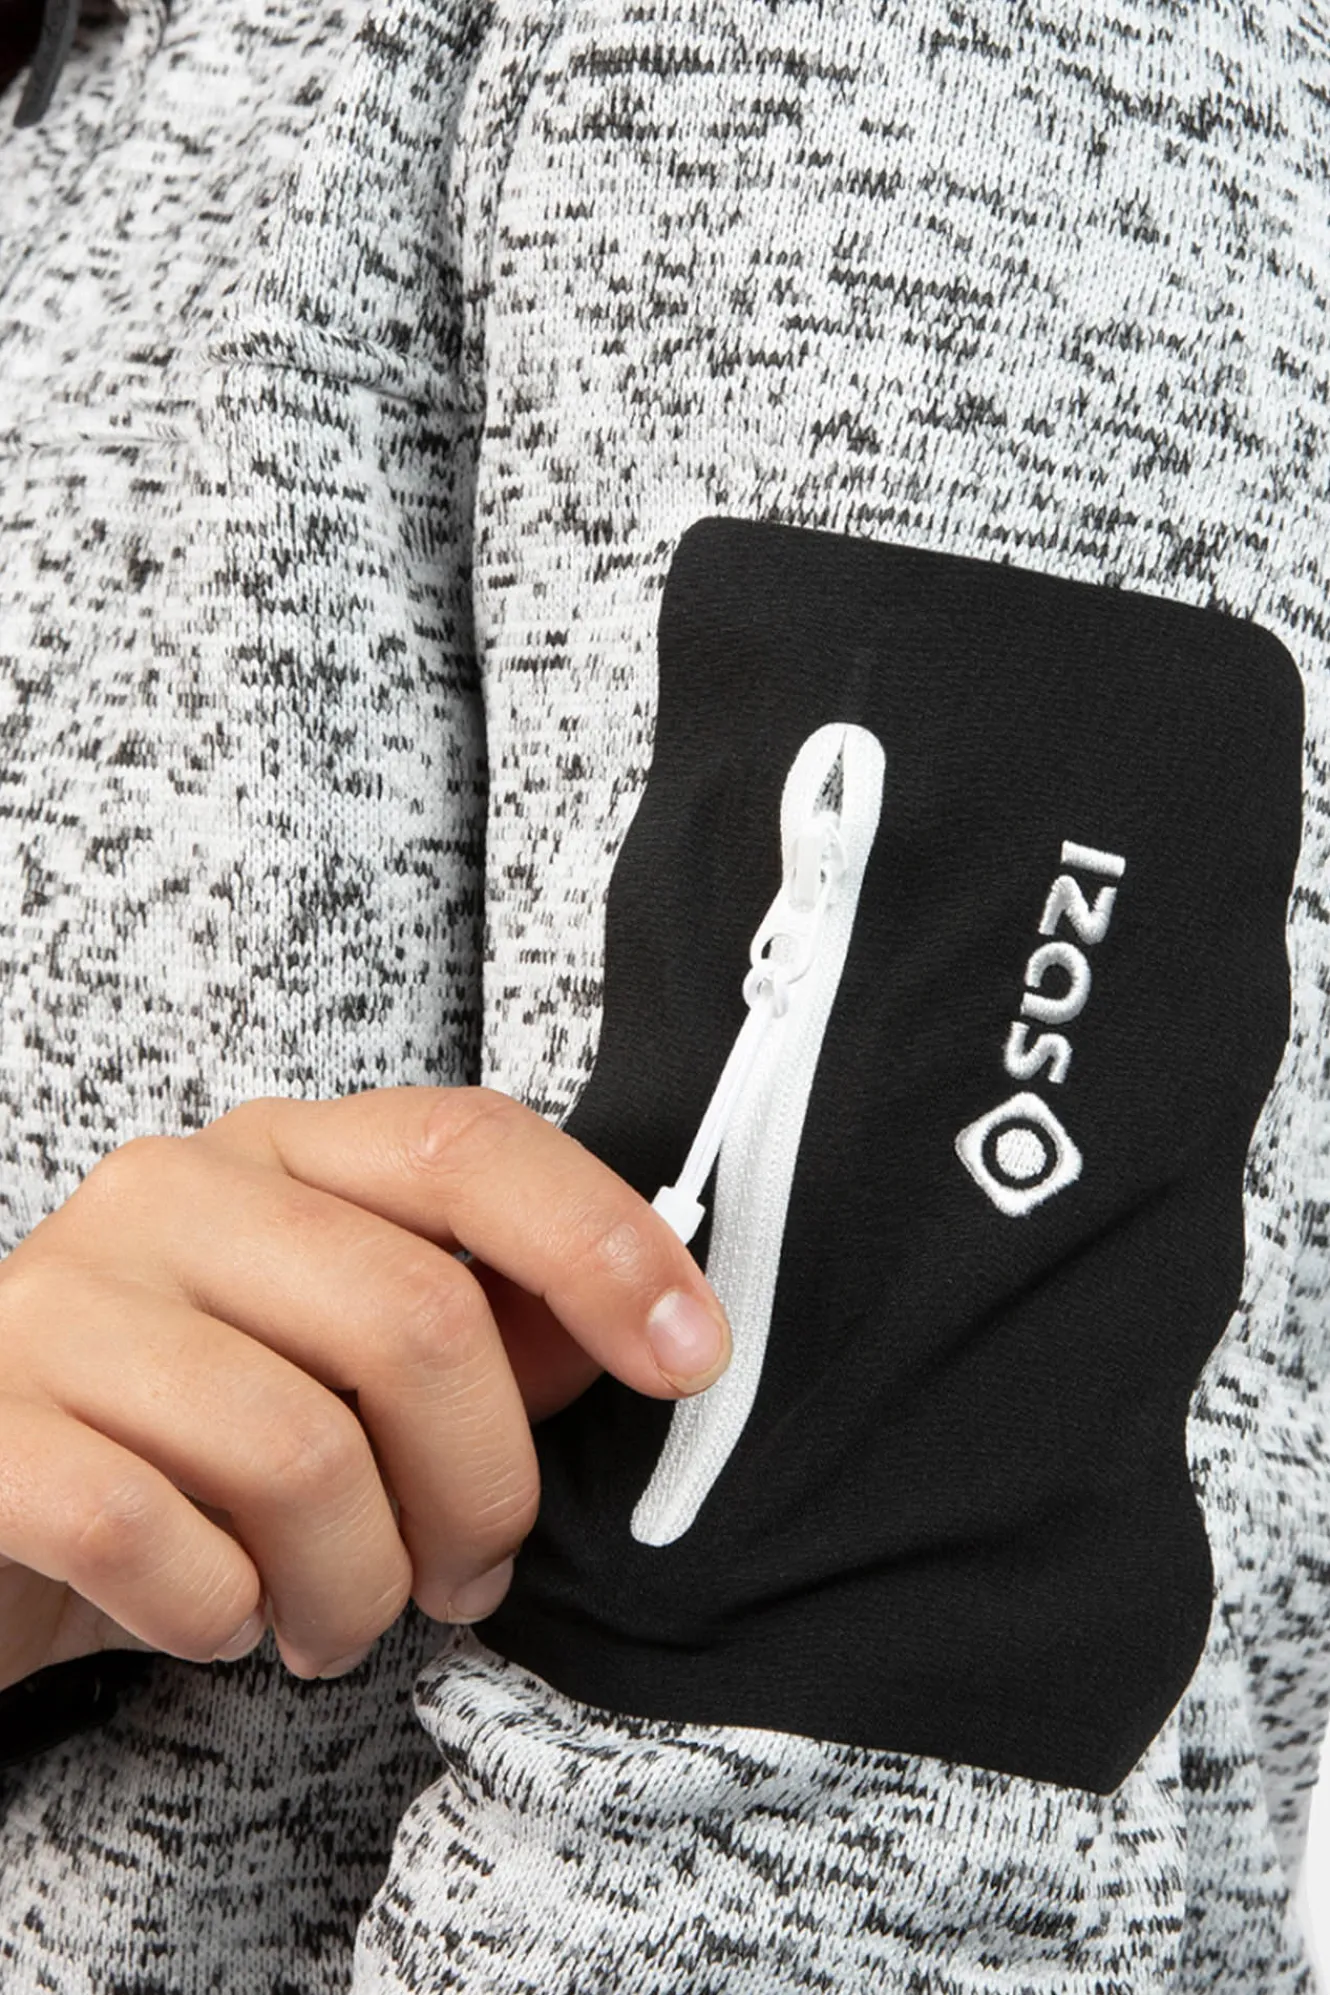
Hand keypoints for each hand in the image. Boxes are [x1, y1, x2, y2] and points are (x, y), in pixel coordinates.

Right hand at [0, 1087, 731, 1689]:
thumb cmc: (183, 1440)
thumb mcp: (339, 1371)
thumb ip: (485, 1334)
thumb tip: (645, 1327)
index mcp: (275, 1154)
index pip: (467, 1144)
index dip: (603, 1246)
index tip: (693, 1356)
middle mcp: (167, 1195)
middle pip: (418, 1318)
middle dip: (483, 1491)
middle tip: (464, 1578)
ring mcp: (61, 1301)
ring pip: (303, 1452)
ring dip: (355, 1586)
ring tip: (330, 1619)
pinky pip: (155, 1536)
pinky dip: (219, 1614)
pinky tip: (217, 1615)